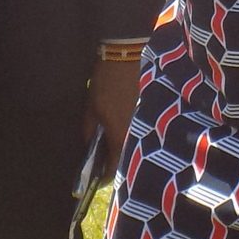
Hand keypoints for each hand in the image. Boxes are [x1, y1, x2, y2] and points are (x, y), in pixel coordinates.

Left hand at [85, 53, 140, 175]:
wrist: (127, 58)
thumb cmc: (105, 84)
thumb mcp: (91, 108)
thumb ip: (89, 130)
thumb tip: (89, 144)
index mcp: (119, 137)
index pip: (113, 168)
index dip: (104, 177)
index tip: (96, 180)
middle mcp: (136, 134)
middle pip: (126, 159)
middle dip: (115, 164)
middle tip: (103, 164)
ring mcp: (145, 123)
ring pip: (135, 144)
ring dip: (124, 148)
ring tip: (112, 146)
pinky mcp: (149, 112)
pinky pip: (140, 130)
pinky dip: (131, 133)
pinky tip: (122, 128)